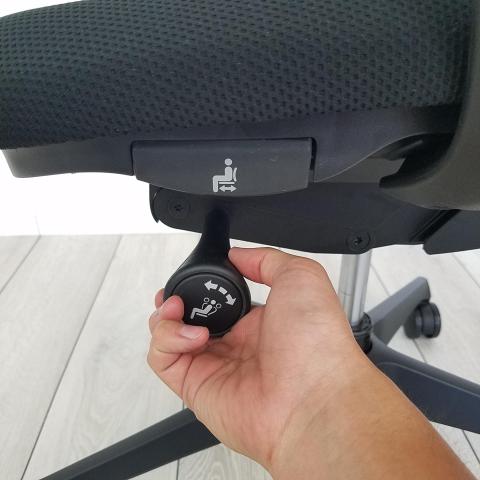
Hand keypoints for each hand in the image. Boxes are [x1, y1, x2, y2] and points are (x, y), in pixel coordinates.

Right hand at [147, 247, 366, 469]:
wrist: (314, 400)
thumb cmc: (318, 343)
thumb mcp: (301, 278)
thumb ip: (266, 260)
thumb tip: (237, 255)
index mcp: (257, 321)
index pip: (217, 299)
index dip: (201, 285)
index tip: (196, 273)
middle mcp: (234, 344)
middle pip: (189, 317)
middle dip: (175, 299)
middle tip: (176, 293)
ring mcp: (214, 365)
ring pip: (169, 336)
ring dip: (165, 316)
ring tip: (178, 307)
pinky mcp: (196, 387)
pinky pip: (162, 360)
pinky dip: (166, 339)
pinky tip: (193, 336)